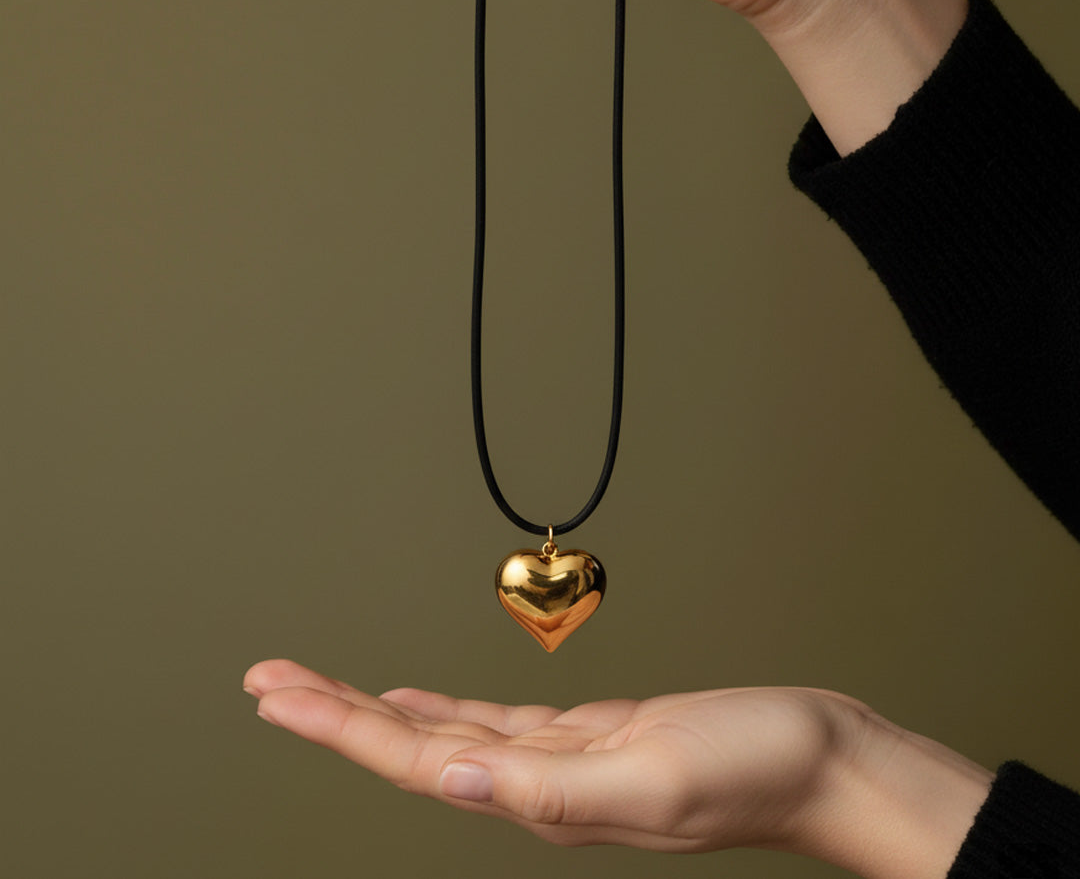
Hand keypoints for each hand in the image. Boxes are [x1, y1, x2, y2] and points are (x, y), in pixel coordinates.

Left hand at [243, 659, 990, 875]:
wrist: (821, 759)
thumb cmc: (755, 766)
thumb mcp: (653, 775)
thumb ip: (549, 786)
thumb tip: (449, 775)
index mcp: (542, 795)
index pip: (414, 761)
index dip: (338, 728)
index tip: (277, 695)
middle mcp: (539, 783)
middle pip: (411, 748)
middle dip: (333, 714)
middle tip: (267, 678)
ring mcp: (562, 761)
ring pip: (445, 735)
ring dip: (376, 713)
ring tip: (319, 691)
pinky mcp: (589, 735)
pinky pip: (493, 724)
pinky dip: (443, 711)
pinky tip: (419, 707)